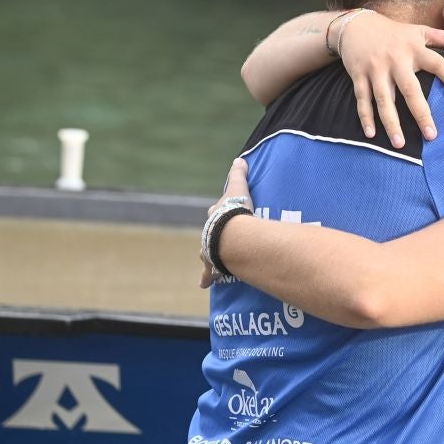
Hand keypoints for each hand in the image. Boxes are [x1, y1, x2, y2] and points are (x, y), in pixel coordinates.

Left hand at [201, 158, 253, 287]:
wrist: (229, 234)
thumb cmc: (234, 212)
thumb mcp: (238, 189)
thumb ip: (239, 174)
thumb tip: (240, 159)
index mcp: (215, 214)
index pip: (215, 211)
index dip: (220, 212)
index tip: (224, 213)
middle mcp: (209, 232)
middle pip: (209, 232)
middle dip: (213, 235)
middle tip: (221, 238)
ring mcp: (209, 249)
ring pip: (206, 253)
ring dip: (208, 257)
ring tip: (213, 262)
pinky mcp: (211, 265)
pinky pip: (209, 273)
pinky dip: (207, 278)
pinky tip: (204, 285)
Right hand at [337, 11, 443, 147]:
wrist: (355, 24)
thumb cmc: (394, 32)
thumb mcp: (420, 31)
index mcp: (414, 49)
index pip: (438, 65)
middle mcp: (395, 59)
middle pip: (410, 89)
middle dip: (421, 113)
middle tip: (431, 136)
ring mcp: (376, 69)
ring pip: (384, 99)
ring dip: (391, 122)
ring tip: (400, 144)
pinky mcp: (358, 75)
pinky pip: (362, 99)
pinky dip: (365, 117)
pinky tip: (371, 134)